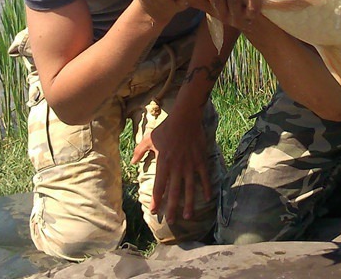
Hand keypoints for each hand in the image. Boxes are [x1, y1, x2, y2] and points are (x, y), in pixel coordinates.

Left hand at [131, 106, 210, 222]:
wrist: (185, 118)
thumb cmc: (166, 128)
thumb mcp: (149, 139)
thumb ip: (140, 151)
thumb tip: (133, 162)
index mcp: (163, 163)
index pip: (159, 187)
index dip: (156, 200)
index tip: (154, 211)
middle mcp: (176, 167)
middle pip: (174, 192)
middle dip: (172, 208)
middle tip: (171, 221)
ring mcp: (190, 165)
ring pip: (189, 188)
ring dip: (188, 203)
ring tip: (187, 216)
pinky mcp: (200, 160)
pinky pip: (204, 177)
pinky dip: (206, 187)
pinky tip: (207, 198)